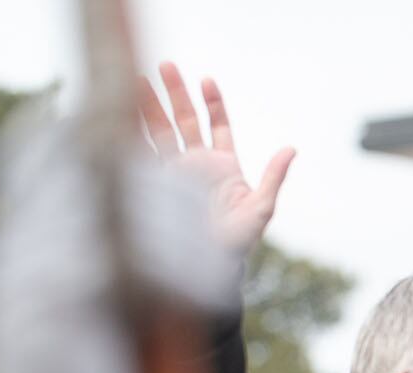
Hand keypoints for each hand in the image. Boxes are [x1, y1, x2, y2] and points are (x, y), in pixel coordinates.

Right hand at [138, 62, 293, 253]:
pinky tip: (121, 115)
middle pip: (184, 121)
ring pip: (160, 132)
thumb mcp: (261, 208)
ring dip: (148, 107)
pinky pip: (141, 156)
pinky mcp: (155, 186)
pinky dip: (131, 135)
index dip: (212, 103)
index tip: (205, 81)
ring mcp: (174, 173)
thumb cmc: (238, 242)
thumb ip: (274, 178)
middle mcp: (196, 165)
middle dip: (174, 94)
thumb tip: (291, 149)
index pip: (217, 125)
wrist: (208, 266)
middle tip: (164, 66)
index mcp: (223, 165)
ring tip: (136, 80)